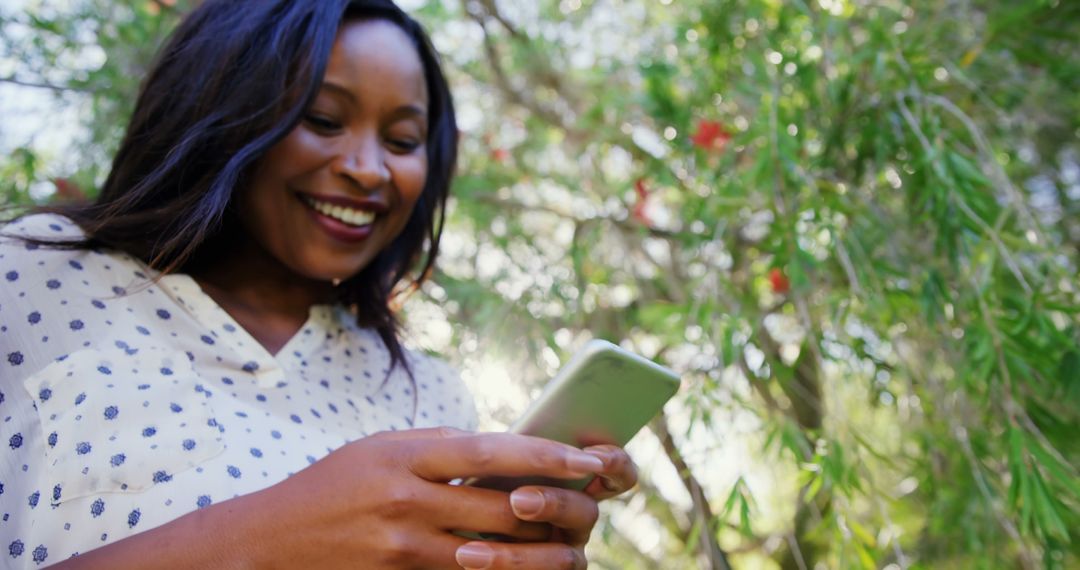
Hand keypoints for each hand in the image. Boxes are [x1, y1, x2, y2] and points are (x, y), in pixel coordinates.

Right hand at [240, 427, 607, 568]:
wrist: (270, 540)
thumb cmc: (333, 484)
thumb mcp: (381, 448)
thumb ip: (439, 448)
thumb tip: (501, 449)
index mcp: (405, 456)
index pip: (490, 452)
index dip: (545, 456)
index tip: (585, 458)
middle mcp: (407, 500)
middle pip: (501, 507)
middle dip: (554, 509)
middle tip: (590, 505)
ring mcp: (403, 547)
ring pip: (492, 554)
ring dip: (537, 554)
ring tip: (569, 549)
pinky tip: (520, 568)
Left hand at [453, 445, 637, 569]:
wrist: (443, 525)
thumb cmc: (465, 484)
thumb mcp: (481, 461)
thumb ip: (503, 452)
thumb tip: (518, 437)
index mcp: (570, 480)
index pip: (615, 471)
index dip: (614, 463)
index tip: (593, 458)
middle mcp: (573, 518)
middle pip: (587, 511)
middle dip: (555, 504)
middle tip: (518, 500)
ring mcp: (562, 552)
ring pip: (562, 558)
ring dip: (516, 553)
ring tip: (469, 550)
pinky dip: (500, 566)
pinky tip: (466, 558)